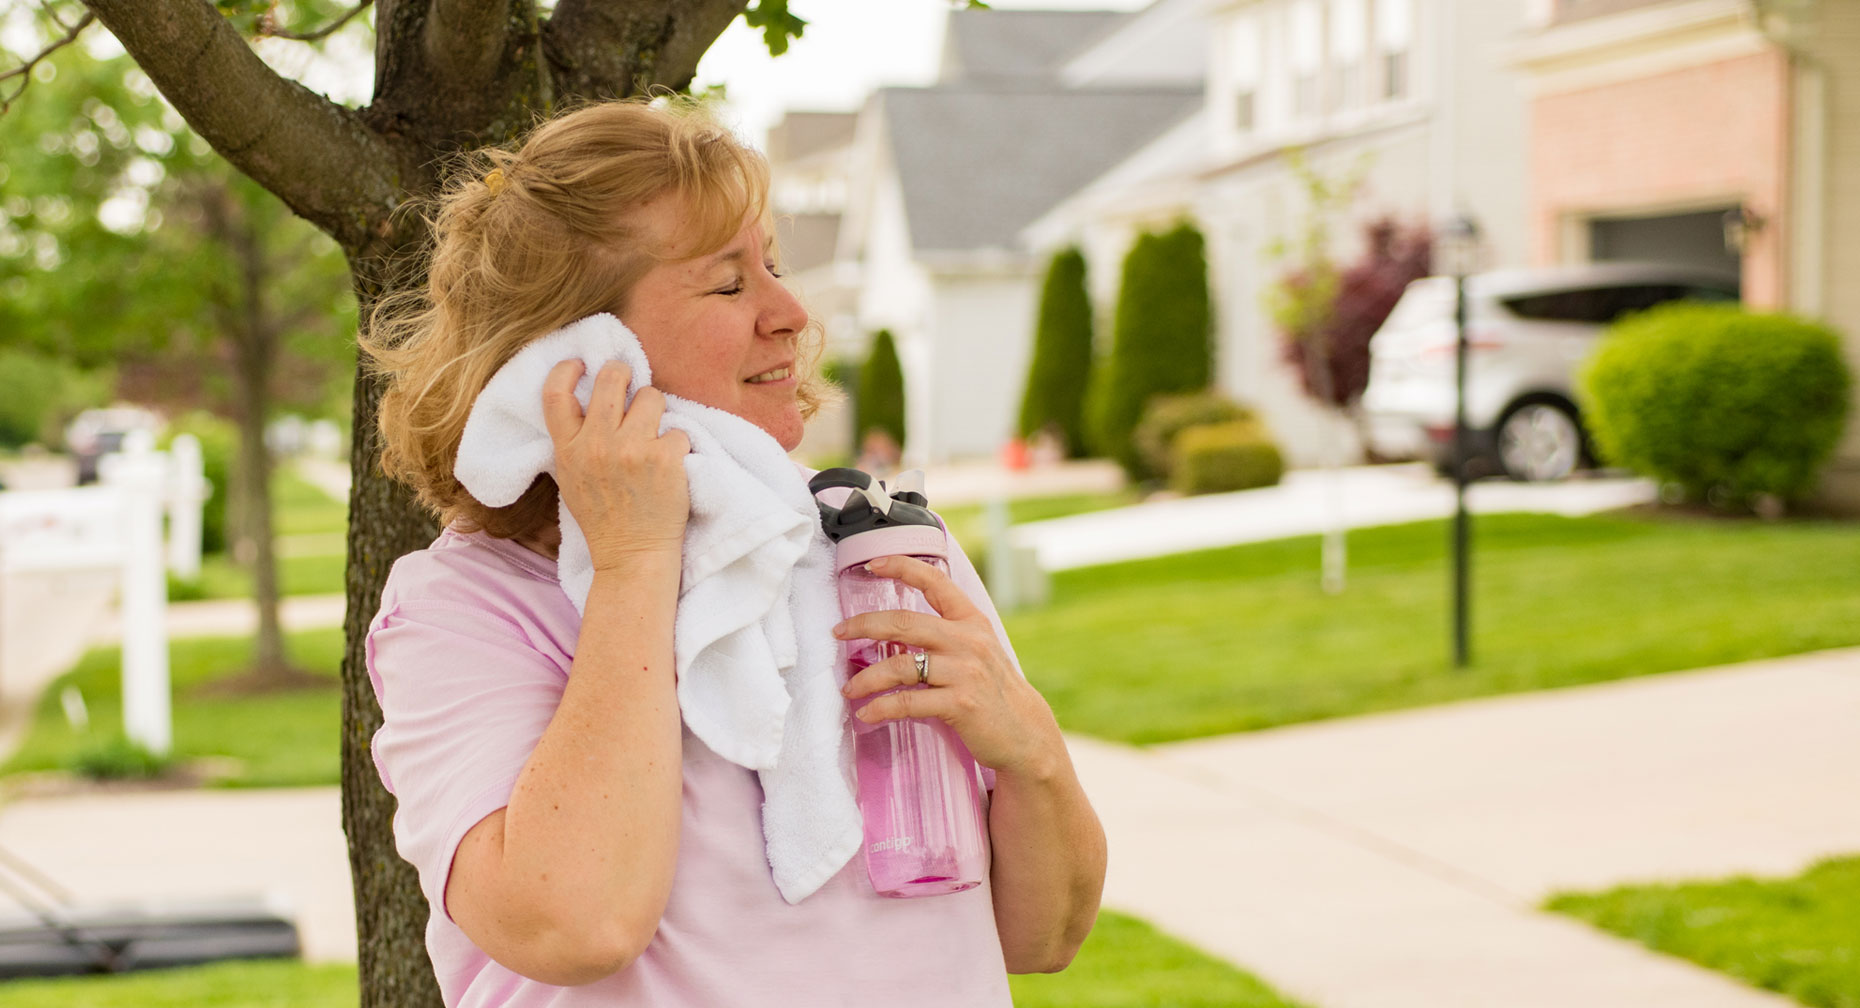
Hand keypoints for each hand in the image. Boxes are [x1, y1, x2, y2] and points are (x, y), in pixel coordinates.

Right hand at [541, 359, 690, 568]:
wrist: (631, 555)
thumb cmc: (603, 517)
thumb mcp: (571, 478)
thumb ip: (574, 441)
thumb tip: (586, 401)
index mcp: (569, 449)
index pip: (556, 394)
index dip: (566, 370)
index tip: (580, 363)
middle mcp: (597, 444)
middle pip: (611, 378)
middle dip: (623, 373)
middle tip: (630, 381)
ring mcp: (632, 449)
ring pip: (651, 396)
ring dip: (656, 409)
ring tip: (653, 433)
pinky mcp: (665, 458)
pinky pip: (678, 429)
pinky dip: (678, 444)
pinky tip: (670, 466)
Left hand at [834, 555, 1064, 775]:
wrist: (1025, 733)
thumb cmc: (994, 692)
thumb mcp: (979, 651)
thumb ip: (947, 636)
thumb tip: (895, 632)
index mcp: (971, 622)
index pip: (935, 582)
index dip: (902, 567)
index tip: (873, 564)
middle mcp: (968, 641)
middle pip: (904, 622)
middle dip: (864, 625)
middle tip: (839, 632)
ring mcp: (964, 672)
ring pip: (900, 666)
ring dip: (866, 678)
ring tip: (849, 688)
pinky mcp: (959, 704)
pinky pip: (907, 702)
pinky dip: (881, 708)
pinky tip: (867, 713)